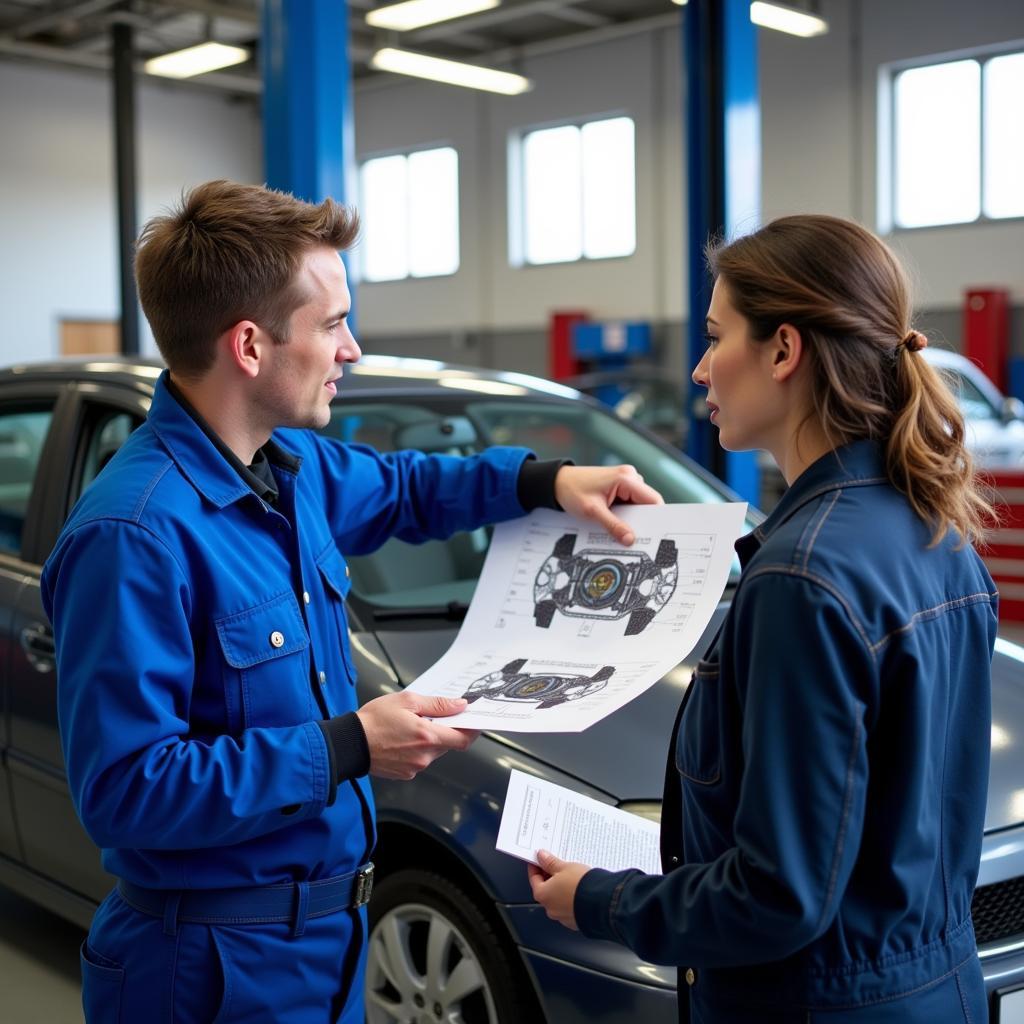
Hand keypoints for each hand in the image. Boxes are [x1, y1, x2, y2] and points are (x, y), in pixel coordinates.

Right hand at [356, 692, 477, 779]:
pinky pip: (419, 760)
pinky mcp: (405, 774)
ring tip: (410, 726)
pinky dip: (417, 749)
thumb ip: (437, 704)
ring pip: (433, 752)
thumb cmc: (374, 720)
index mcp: (427, 737)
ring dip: (430, 740)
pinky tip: (402, 739)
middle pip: (448, 745)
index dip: (472, 730)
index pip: (463, 739)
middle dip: (445, 731)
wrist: (349, 743)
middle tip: (433, 716)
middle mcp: (424, 756)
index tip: (474, 721)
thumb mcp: (407, 701)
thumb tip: (459, 706)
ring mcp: (415, 767)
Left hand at [527, 849, 590, 930]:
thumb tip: (542, 857)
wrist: (602, 903)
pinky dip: (570, 898)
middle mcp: (550, 908)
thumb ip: (551, 862)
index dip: (536, 866)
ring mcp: (562, 916)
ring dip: (561, 888)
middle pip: (545, 889)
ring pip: (557, 898)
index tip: (540, 859)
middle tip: (557, 864)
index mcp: (542, 894)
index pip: (533, 878)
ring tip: (571, 876)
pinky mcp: (574, 920)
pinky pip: (569, 906)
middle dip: (550, 877)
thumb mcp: (565, 867)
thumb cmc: (582, 886)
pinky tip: (578, 889)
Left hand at [554, 465, 663, 545]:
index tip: (656, 535)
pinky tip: (617, 524)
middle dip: (642, 521)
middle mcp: (629, 476)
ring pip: (638, 504)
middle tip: (637, 539)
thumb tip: (630, 539)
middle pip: (647, 503)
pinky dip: (625, 514)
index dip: (657, 518)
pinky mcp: (619, 486)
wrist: (556, 482)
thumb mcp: (592, 512)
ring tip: (624, 533)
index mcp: (626, 478)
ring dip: (632, 518)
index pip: (653, 499)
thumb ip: (613, 526)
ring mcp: (625, 480)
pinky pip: (629, 502)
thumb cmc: (572, 490)